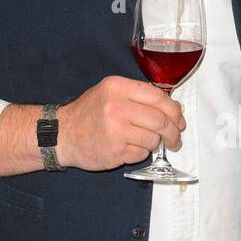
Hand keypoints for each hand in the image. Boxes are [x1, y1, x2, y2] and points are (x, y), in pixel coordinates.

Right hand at [58, 76, 185, 170]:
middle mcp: (117, 106)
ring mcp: (115, 129)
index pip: (158, 97)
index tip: (179, 120)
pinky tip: (128, 148)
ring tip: (144, 142)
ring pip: (153, 139)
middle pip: (160, 120)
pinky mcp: (115, 150)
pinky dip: (141, 153)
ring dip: (154, 144)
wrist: (61, 135)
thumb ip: (138, 97)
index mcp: (117, 87)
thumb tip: (173, 109)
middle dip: (173, 132)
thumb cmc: (88, 114)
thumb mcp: (109, 93)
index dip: (174, 111)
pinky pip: (141, 153)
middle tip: (175, 139)